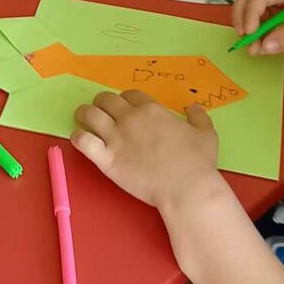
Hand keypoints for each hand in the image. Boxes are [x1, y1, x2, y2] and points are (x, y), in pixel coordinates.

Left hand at [72, 90, 226, 211]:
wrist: (187, 188)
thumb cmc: (197, 162)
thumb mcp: (206, 133)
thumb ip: (198, 117)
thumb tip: (193, 106)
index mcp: (152, 110)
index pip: (129, 95)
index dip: (124, 99)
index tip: (124, 108)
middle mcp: (130, 119)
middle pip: (105, 100)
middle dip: (101, 103)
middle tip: (101, 111)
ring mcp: (116, 138)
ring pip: (89, 115)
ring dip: (84, 114)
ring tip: (82, 119)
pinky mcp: (106, 159)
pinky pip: (83, 141)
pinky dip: (78, 137)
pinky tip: (79, 139)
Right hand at [231, 0, 283, 54]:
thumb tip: (264, 46)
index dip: (250, 14)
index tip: (250, 35)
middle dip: (241, 18)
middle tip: (244, 39)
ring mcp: (272, 0)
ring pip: (247, 9)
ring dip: (246, 29)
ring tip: (253, 49)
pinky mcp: (272, 13)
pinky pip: (256, 22)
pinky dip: (254, 34)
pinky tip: (259, 48)